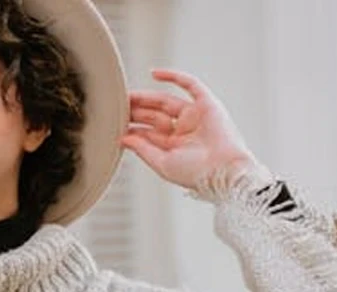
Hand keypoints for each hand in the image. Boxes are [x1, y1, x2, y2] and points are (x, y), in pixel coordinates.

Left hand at [120, 69, 259, 191]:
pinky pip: (189, 84)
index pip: (148, 133)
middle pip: (154, 116)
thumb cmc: (196, 173)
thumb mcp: (162, 163)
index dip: (132, 127)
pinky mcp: (206, 104)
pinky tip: (154, 73)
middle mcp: (183, 131)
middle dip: (136, 110)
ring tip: (127, 95)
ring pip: (165, 101)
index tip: (114, 124)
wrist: (222, 169)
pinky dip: (173, 77)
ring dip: (146, 97)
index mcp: (174, 147)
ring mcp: (194, 116)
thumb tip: (123, 138)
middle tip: (117, 106)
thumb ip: (142, 150)